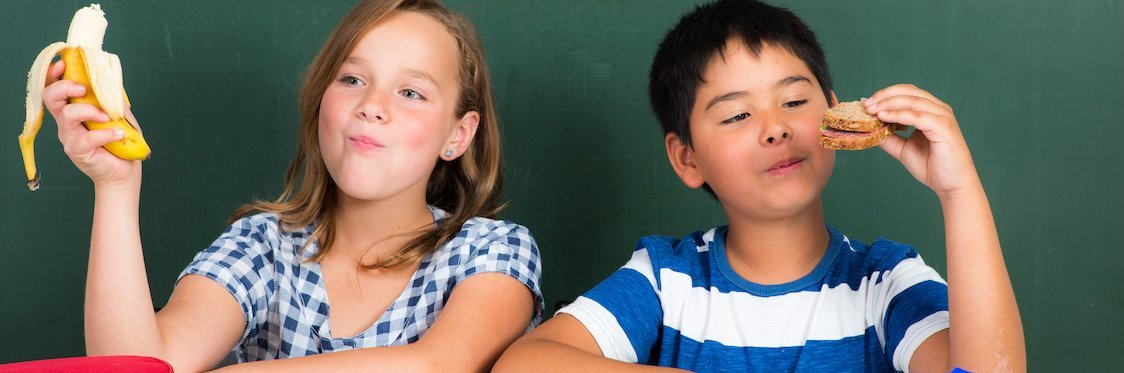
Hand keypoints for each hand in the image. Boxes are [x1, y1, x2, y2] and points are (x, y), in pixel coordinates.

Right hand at [42, 60, 141, 189]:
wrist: (124, 170)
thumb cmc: (120, 139)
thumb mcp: (118, 113)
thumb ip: (111, 97)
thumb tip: (110, 78)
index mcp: (72, 109)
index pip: (53, 88)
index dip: (54, 74)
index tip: (64, 64)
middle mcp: (66, 122)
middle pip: (50, 97)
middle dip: (65, 87)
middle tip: (84, 90)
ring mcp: (69, 136)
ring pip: (67, 114)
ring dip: (91, 111)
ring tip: (109, 117)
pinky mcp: (77, 151)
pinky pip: (88, 138)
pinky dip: (106, 133)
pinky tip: (119, 134)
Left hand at [866, 84, 980, 197]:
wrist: (951, 184)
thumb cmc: (932, 166)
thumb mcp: (903, 149)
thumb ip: (889, 137)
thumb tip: (870, 129)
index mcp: (931, 110)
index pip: (907, 92)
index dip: (886, 94)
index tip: (867, 103)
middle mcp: (939, 109)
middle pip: (909, 92)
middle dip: (884, 96)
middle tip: (866, 105)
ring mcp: (943, 116)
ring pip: (912, 101)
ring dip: (888, 103)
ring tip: (871, 110)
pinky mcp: (944, 127)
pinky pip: (917, 116)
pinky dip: (898, 115)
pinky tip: (883, 117)